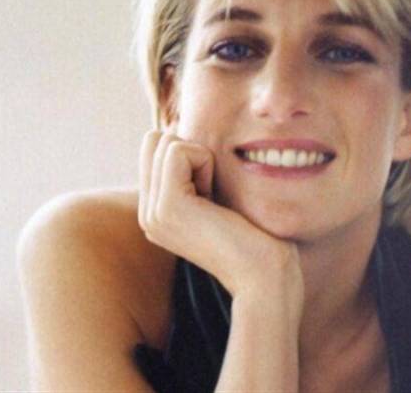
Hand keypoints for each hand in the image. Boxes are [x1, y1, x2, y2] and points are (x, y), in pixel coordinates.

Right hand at [138, 130, 303, 302]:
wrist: (264, 275)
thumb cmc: (254, 235)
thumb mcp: (216, 198)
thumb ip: (192, 173)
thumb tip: (179, 135)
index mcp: (155, 212)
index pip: (154, 149)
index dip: (191, 155)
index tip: (212, 191)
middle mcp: (147, 214)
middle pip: (154, 141)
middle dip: (192, 153)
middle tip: (213, 193)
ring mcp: (152, 212)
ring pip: (164, 143)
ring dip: (201, 158)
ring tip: (215, 200)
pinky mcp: (166, 205)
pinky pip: (177, 151)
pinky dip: (204, 161)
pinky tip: (214, 196)